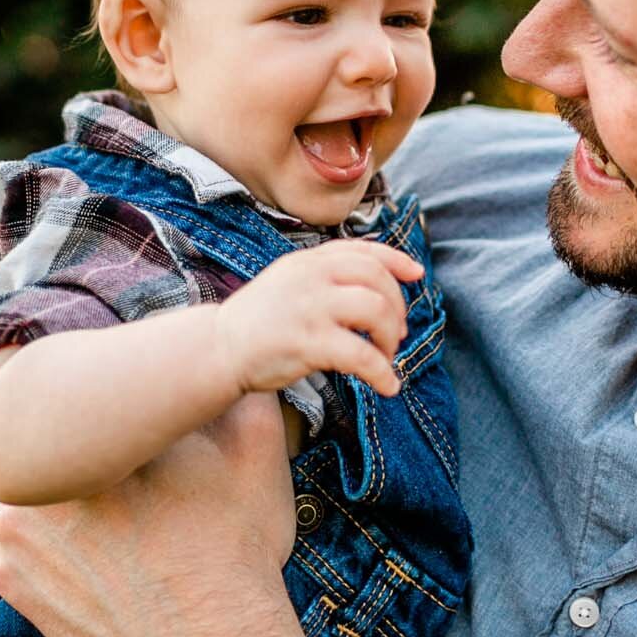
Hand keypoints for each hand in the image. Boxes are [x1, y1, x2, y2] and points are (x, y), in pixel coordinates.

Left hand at [0, 395, 294, 636]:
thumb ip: (233, 380)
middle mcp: (32, 476)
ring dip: (62, 488)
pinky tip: (100, 551)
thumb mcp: (255, 446)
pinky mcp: (10, 578)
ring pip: (33, 485)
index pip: (78, 386)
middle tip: (131, 464)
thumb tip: (225, 341)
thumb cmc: (235, 548)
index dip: (104, 392)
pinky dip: (52, 537)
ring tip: (118, 511)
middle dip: (82, 441)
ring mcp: (11, 533)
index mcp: (86, 433)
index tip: (130, 411)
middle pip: (51, 436)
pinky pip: (22, 536)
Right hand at [216, 240, 423, 399]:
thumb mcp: (289, 282)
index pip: (363, 250)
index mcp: (308, 260)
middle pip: (377, 280)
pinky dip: (383, 373)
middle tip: (396, 334)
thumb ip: (324, 275)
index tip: (417, 275)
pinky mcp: (307, 343)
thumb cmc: (259, 321)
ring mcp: (309, 308)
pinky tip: (388, 386)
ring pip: (375, 311)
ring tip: (386, 355)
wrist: (218, 349)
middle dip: (397, 307)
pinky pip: (361, 356)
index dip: (396, 260)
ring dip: (390, 337)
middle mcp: (310, 277)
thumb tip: (375, 282)